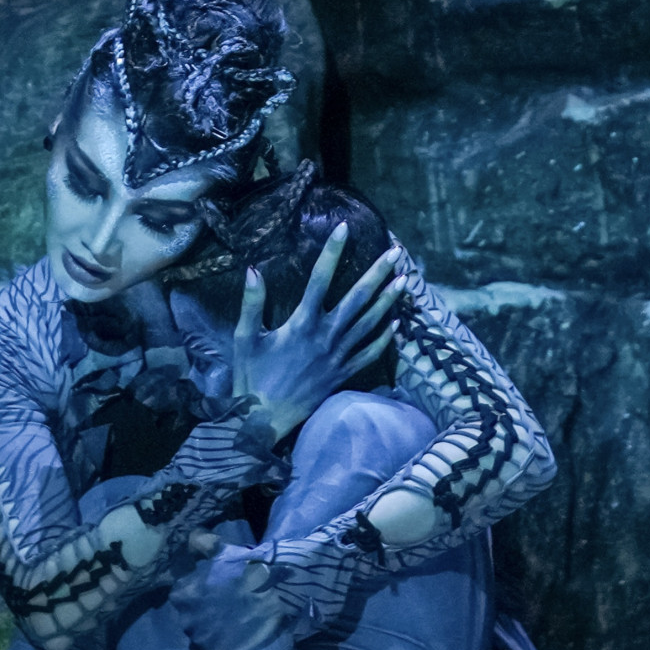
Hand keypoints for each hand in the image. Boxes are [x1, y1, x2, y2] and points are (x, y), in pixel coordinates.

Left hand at [171, 539, 293, 649]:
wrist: (276, 596)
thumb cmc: (246, 571)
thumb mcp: (223, 550)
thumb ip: (202, 543)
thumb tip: (192, 539)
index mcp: (183, 595)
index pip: (181, 595)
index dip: (196, 592)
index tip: (211, 589)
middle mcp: (185, 620)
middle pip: (189, 616)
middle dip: (201, 611)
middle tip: (222, 604)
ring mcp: (201, 640)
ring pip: (200, 633)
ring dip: (210, 627)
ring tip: (230, 619)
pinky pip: (212, 648)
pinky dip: (220, 642)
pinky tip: (233, 633)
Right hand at [232, 225, 404, 438]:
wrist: (263, 420)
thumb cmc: (251, 377)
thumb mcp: (245, 338)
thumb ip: (251, 303)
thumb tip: (253, 270)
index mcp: (301, 324)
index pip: (320, 280)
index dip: (332, 252)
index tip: (344, 229)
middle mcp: (325, 337)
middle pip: (357, 299)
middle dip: (377, 274)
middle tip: (394, 252)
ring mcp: (337, 357)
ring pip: (369, 324)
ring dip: (388, 301)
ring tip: (404, 280)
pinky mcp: (342, 375)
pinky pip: (369, 354)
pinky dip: (384, 339)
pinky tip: (396, 324)